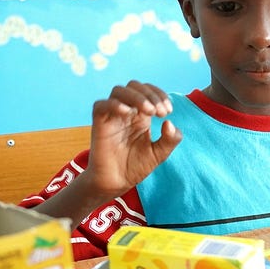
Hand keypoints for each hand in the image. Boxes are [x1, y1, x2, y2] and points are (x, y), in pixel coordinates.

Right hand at [83, 80, 183, 200]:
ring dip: (137, 97)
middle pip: (134, 86)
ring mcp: (112, 116)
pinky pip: (101, 105)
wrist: (117, 182)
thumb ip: (170, 140)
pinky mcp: (99, 124)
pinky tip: (128, 113)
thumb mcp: (160, 154)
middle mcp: (126, 112)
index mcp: (140, 115)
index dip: (159, 94)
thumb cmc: (136, 167)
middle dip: (150, 94)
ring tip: (149, 112)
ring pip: (119, 91)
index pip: (148, 91)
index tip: (168, 110)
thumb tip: (169, 122)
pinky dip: (114, 104)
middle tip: (160, 112)